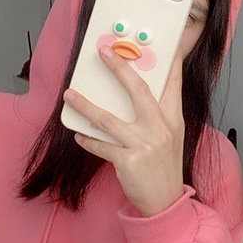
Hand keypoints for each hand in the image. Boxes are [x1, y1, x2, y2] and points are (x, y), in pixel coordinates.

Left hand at [63, 45, 185, 216]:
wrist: (166, 201)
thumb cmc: (164, 167)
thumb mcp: (170, 137)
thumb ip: (157, 114)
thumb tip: (133, 94)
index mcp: (173, 119)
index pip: (172, 83)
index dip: (169, 61)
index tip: (165, 41)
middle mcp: (160, 128)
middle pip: (138, 91)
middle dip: (119, 68)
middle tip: (103, 52)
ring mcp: (144, 144)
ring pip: (109, 118)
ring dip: (86, 105)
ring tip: (69, 94)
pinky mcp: (128, 161)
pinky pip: (101, 145)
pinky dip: (88, 139)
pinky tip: (80, 134)